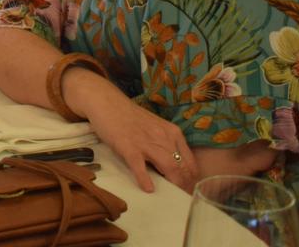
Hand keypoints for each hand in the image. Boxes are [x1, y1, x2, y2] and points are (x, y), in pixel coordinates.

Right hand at [78, 84, 198, 192]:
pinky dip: (145, 180)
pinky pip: (140, 167)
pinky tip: (148, 188)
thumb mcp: (155, 126)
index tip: (190, 187)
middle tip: (183, 196)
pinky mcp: (128, 147)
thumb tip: (172, 164)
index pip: (190, 160)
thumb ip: (165, 142)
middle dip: (185, 184)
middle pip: (182, 166)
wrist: (107, 103)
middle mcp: (163, 137)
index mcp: (172, 133)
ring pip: (168, 167)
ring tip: (172, 195)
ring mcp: (146, 143)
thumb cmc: (129, 116)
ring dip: (173, 184)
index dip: (192, 177)